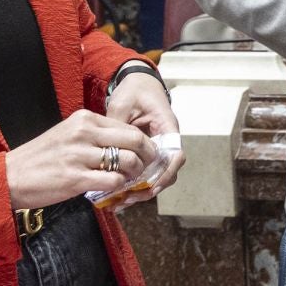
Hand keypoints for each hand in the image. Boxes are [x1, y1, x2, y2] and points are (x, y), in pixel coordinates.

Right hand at [5, 108, 156, 209]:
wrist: (9, 176)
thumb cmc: (41, 158)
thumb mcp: (68, 135)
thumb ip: (95, 136)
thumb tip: (125, 145)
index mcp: (84, 119)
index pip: (127, 126)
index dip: (142, 143)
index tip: (144, 154)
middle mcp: (84, 133)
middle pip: (135, 140)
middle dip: (147, 155)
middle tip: (146, 167)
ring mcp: (80, 155)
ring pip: (128, 160)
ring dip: (135, 173)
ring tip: (129, 179)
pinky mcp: (76, 178)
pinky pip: (113, 180)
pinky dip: (120, 186)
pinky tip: (114, 189)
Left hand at [105, 69, 185, 206]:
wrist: (137, 83)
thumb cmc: (133, 90)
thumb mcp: (122, 104)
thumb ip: (118, 126)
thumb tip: (111, 150)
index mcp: (167, 126)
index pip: (175, 154)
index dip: (165, 173)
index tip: (150, 186)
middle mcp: (165, 140)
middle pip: (167, 171)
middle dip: (150, 188)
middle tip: (130, 199)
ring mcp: (156, 147)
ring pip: (156, 175)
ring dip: (141, 189)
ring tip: (121, 202)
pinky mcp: (145, 153)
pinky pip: (144, 171)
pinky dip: (133, 183)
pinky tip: (117, 193)